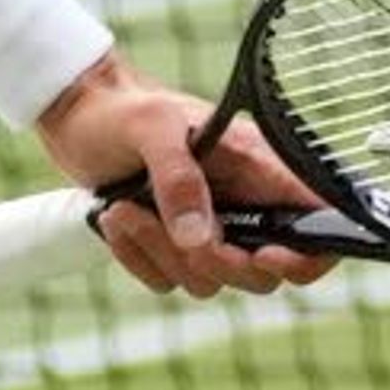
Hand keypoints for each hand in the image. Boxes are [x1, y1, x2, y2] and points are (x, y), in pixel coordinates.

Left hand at [32, 52, 336, 299]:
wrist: (73, 112)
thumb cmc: (121, 108)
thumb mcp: (151, 127)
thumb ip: (178, 177)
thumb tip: (201, 240)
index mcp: (256, 167)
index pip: (316, 221)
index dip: (310, 255)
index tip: (266, 257)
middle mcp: (240, 203)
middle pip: (261, 271)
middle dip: (218, 262)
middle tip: (177, 232)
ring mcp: (206, 227)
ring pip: (210, 281)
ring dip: (162, 254)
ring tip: (123, 208)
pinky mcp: (170, 244)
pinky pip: (168, 280)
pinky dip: (138, 259)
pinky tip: (114, 219)